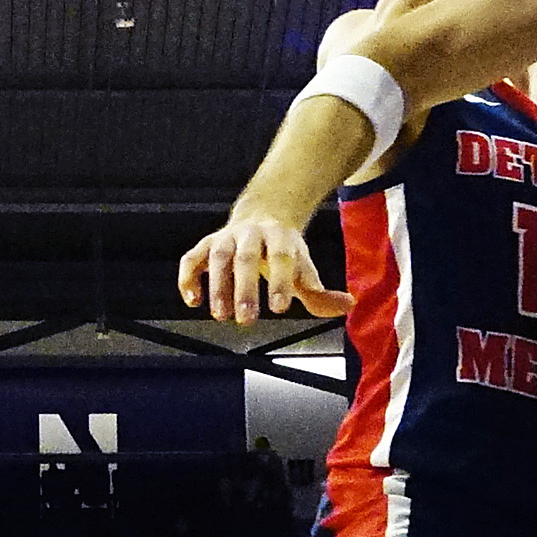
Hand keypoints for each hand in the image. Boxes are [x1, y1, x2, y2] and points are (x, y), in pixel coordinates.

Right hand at [178, 213, 353, 323]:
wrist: (263, 216)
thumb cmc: (284, 252)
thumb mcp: (304, 268)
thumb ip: (321, 292)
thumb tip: (348, 305)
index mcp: (280, 238)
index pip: (281, 257)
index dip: (279, 281)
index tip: (279, 308)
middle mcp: (251, 234)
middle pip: (246, 257)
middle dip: (245, 288)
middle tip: (246, 320)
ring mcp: (226, 237)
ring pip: (218, 256)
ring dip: (217, 286)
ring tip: (220, 315)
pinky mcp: (206, 245)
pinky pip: (191, 258)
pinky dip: (188, 278)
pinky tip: (193, 301)